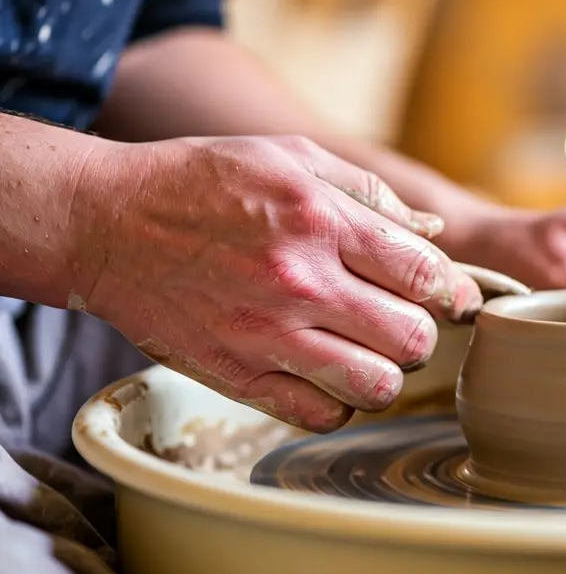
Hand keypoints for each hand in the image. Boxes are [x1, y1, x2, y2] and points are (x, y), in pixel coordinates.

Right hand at [70, 136, 481, 431]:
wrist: (105, 222)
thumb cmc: (206, 182)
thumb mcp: (292, 158)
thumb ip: (370, 194)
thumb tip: (433, 232)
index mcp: (321, 219)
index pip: (426, 274)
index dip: (453, 290)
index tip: (450, 297)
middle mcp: (299, 280)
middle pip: (412, 338)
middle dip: (419, 332)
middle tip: (399, 321)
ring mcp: (266, 334)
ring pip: (376, 387)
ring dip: (383, 373)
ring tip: (365, 352)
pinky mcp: (235, 375)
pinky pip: (321, 415)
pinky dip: (336, 402)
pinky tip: (325, 374)